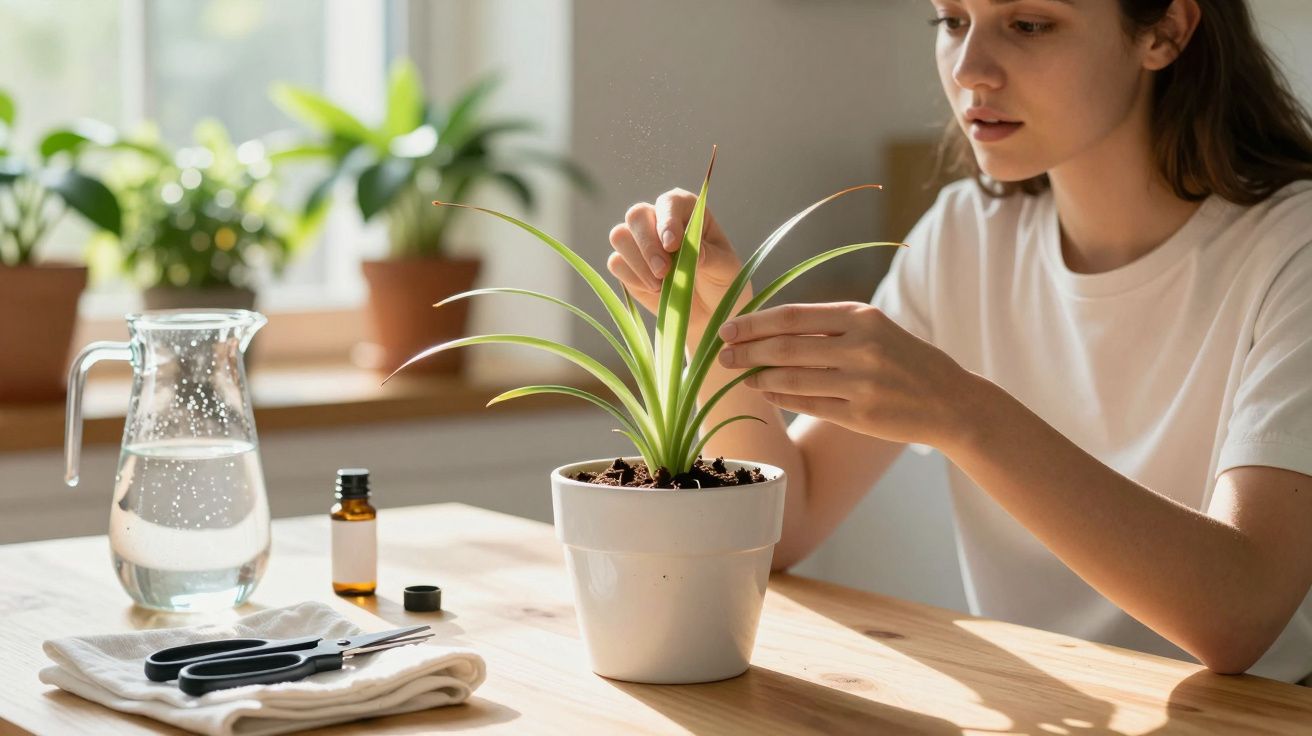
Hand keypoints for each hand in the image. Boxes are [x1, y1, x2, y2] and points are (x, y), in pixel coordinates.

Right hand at [606, 188, 747, 322]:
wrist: (709, 309)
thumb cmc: (720, 280)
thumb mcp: (725, 268)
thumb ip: (711, 257)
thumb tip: (694, 251)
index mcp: (686, 209)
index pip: (669, 202)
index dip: (667, 220)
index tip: (673, 245)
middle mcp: (658, 219)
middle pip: (636, 215)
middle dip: (647, 244)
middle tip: (663, 271)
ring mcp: (639, 241)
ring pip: (620, 236)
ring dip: (637, 262)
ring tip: (660, 285)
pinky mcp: (626, 264)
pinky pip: (616, 263)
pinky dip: (632, 278)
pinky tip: (654, 291)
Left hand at [716, 301, 984, 448]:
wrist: (950, 400)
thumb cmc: (904, 358)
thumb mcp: (874, 327)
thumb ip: (829, 326)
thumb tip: (769, 328)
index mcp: (861, 317)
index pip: (793, 316)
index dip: (755, 323)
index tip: (728, 327)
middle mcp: (861, 347)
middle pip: (786, 348)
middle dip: (748, 351)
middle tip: (722, 354)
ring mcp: (861, 384)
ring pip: (793, 379)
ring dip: (760, 377)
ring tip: (741, 375)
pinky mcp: (861, 415)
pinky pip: (809, 405)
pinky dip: (781, 398)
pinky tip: (766, 394)